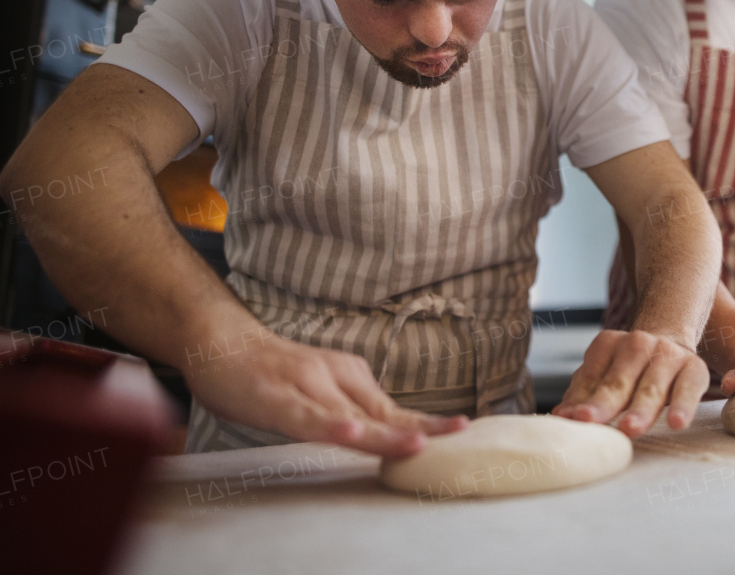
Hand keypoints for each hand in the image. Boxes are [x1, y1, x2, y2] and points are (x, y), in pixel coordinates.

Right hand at [184, 332, 466, 455]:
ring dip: (382, 432)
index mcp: (348, 378)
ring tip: (415, 444)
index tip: (461, 428)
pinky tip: (348, 432)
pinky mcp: (276, 397)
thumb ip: (348, 409)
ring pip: (350, 416)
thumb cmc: (272, 374)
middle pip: (381, 411)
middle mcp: (334, 378)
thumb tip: (383, 432)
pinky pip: (306, 415)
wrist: (221, 343)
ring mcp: (306, 386)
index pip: (393, 408)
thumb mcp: (320, 389)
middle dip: (419, 427)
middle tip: (457, 432)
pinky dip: (328, 423)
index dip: (426, 420)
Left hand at [551, 330, 708, 436]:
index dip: (581, 399)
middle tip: (589, 421)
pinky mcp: (694, 368)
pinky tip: (677, 423)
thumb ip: (581, 395)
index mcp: (608, 344)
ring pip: (652, 387)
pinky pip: (688, 389)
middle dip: (605, 404)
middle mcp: (638, 344)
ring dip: (640, 409)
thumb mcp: (602, 374)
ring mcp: (668, 354)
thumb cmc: (628, 369)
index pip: (592, 376)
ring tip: (630, 429)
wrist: (671, 343)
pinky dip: (683, 406)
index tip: (573, 418)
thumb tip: (559, 417)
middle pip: (619, 381)